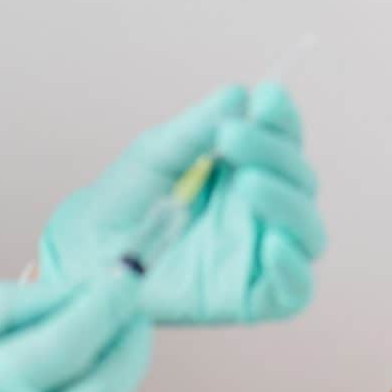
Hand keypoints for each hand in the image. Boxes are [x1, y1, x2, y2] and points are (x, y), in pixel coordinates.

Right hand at [0, 274, 152, 391]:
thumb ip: (12, 304)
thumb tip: (80, 285)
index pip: (75, 338)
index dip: (113, 296)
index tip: (133, 266)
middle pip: (114, 370)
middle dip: (125, 324)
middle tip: (118, 291)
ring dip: (116, 355)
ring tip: (79, 332)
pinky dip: (105, 386)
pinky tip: (73, 371)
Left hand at [41, 83, 326, 323]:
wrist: (82, 258)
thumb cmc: (120, 203)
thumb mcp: (155, 155)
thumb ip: (196, 127)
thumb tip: (241, 94)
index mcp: (247, 169)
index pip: (285, 141)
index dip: (284, 119)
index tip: (266, 98)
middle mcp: (263, 211)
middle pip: (302, 182)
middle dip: (275, 153)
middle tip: (229, 137)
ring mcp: (260, 254)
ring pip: (309, 232)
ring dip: (289, 203)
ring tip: (248, 182)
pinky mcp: (252, 297)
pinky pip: (296, 290)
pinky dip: (294, 269)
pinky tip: (272, 246)